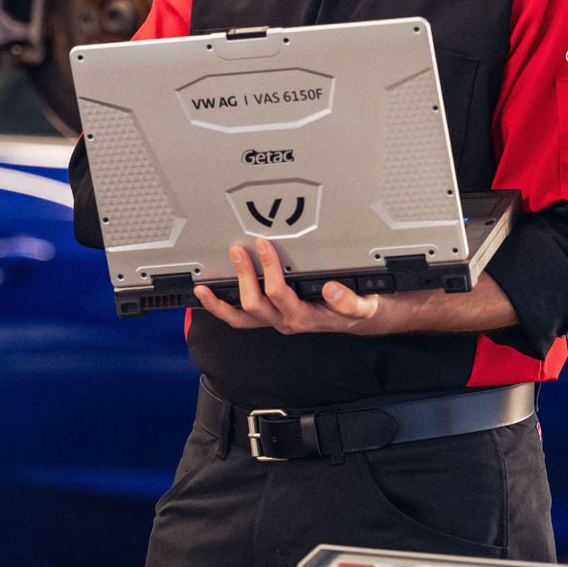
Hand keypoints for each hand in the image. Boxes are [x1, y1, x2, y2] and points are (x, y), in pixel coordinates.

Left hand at [194, 238, 395, 335]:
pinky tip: (209, 297)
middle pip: (254, 304)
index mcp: (305, 317)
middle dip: (243, 276)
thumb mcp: (363, 305)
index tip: (264, 245)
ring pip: (241, 318)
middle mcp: (286, 321)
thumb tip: (331, 289)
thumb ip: (349, 300)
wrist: (357, 319)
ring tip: (204, 288)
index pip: (280, 293)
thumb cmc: (357, 309)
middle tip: (238, 251)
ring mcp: (275, 320)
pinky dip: (222, 309)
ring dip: (221, 303)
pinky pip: (240, 319)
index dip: (268, 269)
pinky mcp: (269, 317)